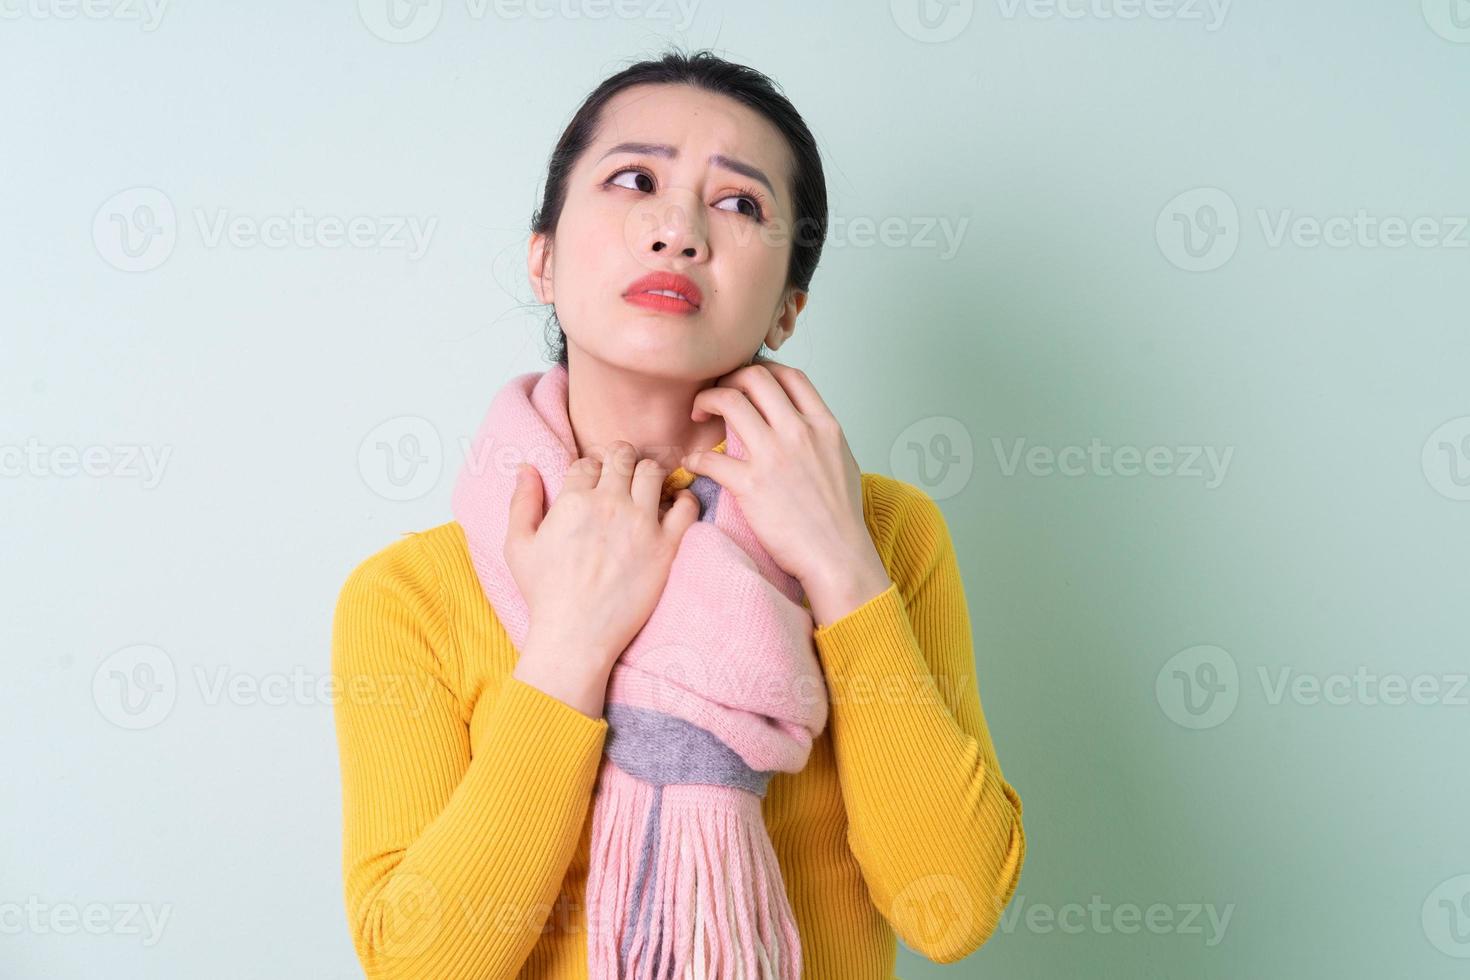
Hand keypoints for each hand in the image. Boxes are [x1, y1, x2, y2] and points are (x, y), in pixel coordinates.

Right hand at [505, 441, 700, 671]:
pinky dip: (683, 500)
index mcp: (573, 501)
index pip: (588, 461)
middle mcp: (609, 504)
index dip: (590, 469)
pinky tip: (673, 509)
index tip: (593, 484)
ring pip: (653, 471)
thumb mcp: (518, 546)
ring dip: (649, 475)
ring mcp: (641, 524)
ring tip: (645, 491)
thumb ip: (521, 501)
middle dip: (620, 460)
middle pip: (623, 455)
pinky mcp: (665, 546)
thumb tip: (525, 467)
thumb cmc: (544, 594)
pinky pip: (686, 507)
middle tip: (622, 477)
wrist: (576, 635)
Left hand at [682, 361, 891, 624]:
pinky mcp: (751, 485)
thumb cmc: (840, 518)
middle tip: (718, 393)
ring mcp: (774, 456)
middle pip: (755, 377)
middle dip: (729, 378)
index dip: (762, 369)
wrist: (837, 555)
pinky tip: (694, 463)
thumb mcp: (842, 461)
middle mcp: (799, 432)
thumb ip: (820, 435)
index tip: (747, 381)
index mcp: (823, 425)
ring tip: (698, 415)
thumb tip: (802, 422)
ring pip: (729, 402)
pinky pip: (710, 456)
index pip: (789, 375)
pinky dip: (695, 457)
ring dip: (706, 401)